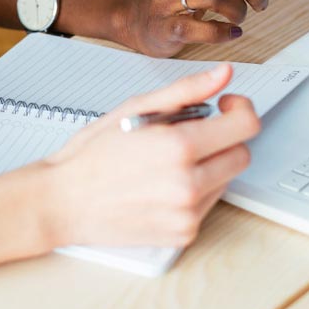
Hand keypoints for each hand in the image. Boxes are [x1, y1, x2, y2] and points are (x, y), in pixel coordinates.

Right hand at [41, 64, 260, 248]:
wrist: (62, 202)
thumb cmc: (91, 156)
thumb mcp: (135, 109)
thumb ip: (186, 91)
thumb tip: (222, 74)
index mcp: (178, 147)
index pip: (245, 126)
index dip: (240, 109)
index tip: (225, 107)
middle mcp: (188, 184)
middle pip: (242, 155)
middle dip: (224, 139)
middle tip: (192, 134)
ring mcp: (187, 214)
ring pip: (226, 180)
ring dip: (209, 167)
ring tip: (168, 162)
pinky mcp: (183, 234)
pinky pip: (208, 206)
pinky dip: (195, 192)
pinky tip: (163, 185)